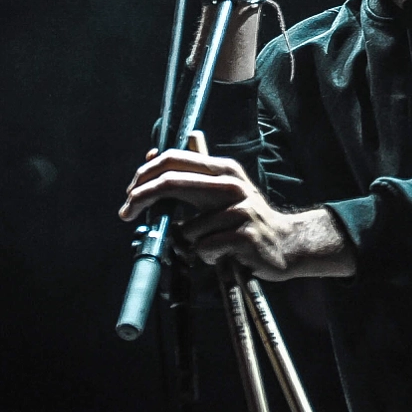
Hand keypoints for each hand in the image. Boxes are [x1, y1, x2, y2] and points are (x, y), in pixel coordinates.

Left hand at [120, 147, 355, 280]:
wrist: (287, 243)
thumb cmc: (246, 220)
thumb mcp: (222, 189)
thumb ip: (191, 176)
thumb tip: (155, 155)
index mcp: (223, 169)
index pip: (174, 159)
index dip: (145, 174)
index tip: (131, 193)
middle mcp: (231, 183)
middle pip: (172, 182)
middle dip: (140, 198)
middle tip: (125, 213)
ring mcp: (239, 209)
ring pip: (185, 229)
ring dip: (188, 244)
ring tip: (211, 245)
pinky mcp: (243, 235)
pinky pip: (202, 249)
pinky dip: (206, 256)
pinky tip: (224, 254)